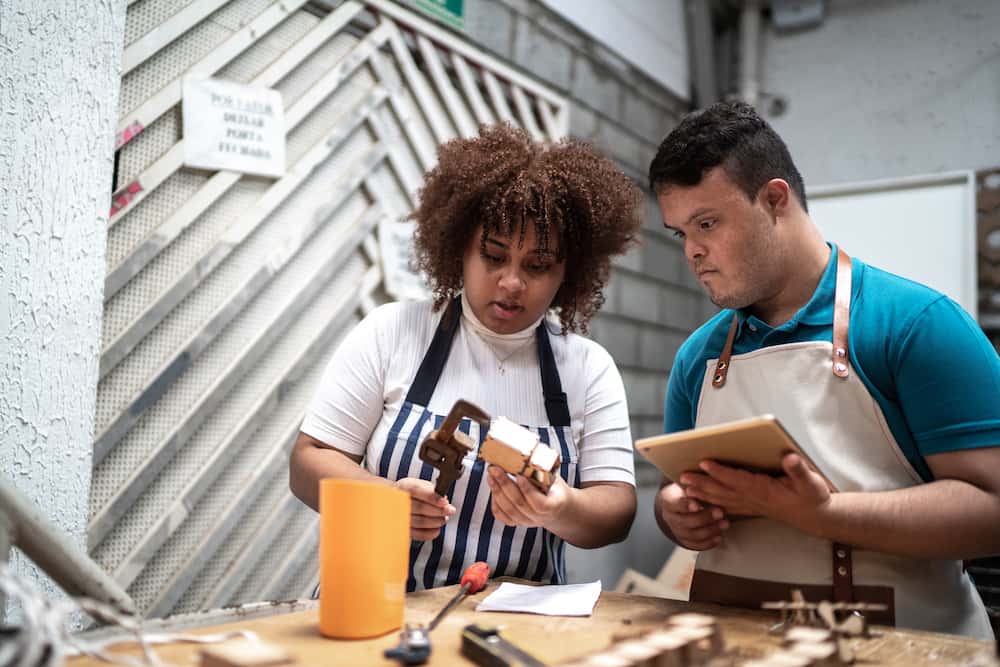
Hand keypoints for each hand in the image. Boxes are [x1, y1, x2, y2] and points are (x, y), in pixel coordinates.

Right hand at [393, 477, 455, 540]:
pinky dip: (430, 533)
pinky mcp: (403, 530)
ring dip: (436, 521)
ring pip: (420, 521)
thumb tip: (443, 500)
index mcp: (404, 487)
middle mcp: (398, 501)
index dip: (431, 497)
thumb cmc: (414, 493)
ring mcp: (399, 517)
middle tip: (450, 511)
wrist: (398, 503)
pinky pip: (417, 534)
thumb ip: (432, 491)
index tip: (444, 502)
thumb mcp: (421, 485)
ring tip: (443, 519)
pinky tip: (437, 528)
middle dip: (439, 510)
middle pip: (419, 507)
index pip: (416, 490)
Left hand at [486, 465, 569, 527]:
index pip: (540, 503)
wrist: (558, 508)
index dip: (528, 490)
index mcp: (553, 505)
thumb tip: (529, 452)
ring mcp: (528, 521)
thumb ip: (543, 470)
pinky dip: (495, 502)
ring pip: (509, 510)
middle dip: (504, 484)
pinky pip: (502, 516)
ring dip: (497, 491)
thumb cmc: (555, 489)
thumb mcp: (554, 478)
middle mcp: (540, 517)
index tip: (519, 475)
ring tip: (491, 475)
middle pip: (519, 504)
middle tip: (495, 468)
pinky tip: (493, 488)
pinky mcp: (517, 522)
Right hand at [655, 482, 728, 549]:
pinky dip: (709, 542)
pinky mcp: (684, 540)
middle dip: (705, 518)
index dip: (685, 505)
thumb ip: (695, 485)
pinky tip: (719, 537)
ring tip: (725, 524)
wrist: (679, 502)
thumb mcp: (688, 483)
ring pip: (693, 535)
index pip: (675, 503)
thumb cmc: (687, 489)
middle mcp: (669, 517)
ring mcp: (676, 531)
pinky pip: (696, 545)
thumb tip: (705, 483)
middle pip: (686, 521)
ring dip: (711, 530)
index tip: (697, 505)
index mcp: (668, 500)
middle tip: (721, 512)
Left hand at [684, 454, 831, 531]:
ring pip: (721, 499)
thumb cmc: (812, 496)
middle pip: (723, 490)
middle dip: (702, 483)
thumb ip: (799, 470)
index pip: (738, 479)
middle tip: (681, 477)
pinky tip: (700, 501)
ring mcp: (751, 505)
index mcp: (764, 490)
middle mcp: (753, 499)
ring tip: (684, 487)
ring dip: (702, 493)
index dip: (720, 471)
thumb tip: (790, 457)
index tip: (704, 462)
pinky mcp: (751, 508)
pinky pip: (727, 507)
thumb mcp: (811, 482)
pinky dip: (712, 503)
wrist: (816, 517)